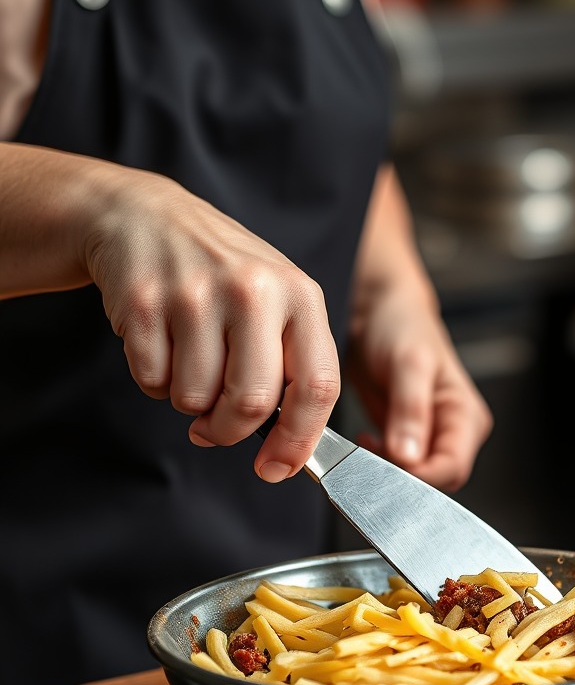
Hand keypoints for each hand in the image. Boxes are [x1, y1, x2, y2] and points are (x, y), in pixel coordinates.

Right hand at [85, 169, 339, 480]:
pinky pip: (151, 381)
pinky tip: (161, 343)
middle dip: (230, 431)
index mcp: (300, 294)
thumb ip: (290, 366)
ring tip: (189, 360)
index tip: (279, 467)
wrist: (146, 218)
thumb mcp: (276, 301)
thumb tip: (286, 449)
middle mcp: (254, 290)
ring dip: (189, 402)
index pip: (318, 385)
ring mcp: (197, 294)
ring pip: (196, 399)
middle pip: (252, 403)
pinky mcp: (145, 302)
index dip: (300, 440)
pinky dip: (154, 380)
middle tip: (215, 426)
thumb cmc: (222, 274)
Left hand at [342, 283, 491, 491]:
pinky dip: (376, 462)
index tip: (385, 468)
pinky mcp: (405, 436)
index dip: (420, 477)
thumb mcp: (408, 362)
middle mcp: (453, 430)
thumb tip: (409, 455)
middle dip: (400, 475)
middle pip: (434, 480)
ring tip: (365, 442)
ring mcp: (428, 435)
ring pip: (411, 477)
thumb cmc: (402, 326)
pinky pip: (394, 466)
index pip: (452, 468)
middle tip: (369, 452)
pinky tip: (364, 441)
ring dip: (385, 469)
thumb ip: (410, 409)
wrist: (380, 311)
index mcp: (466, 416)